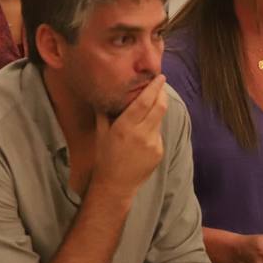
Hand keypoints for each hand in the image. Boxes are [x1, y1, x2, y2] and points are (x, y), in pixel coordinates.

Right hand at [91, 75, 166, 198]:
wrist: (116, 184)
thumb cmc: (105, 157)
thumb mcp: (101, 133)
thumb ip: (104, 113)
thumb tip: (106, 94)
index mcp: (125, 127)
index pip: (144, 102)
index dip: (153, 88)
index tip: (159, 77)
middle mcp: (142, 134)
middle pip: (159, 107)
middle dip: (161, 94)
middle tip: (160, 84)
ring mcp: (153, 144)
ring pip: (159, 119)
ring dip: (157, 109)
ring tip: (151, 103)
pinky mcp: (160, 151)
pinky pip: (158, 133)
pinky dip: (153, 127)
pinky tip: (144, 131)